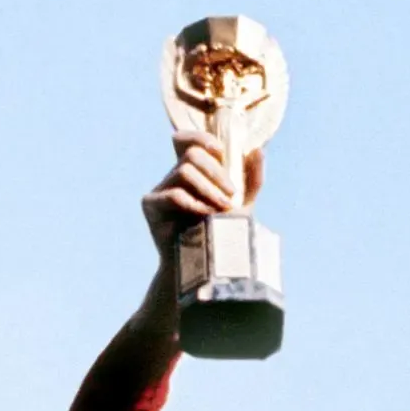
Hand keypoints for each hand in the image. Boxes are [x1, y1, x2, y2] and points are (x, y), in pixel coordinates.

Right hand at [142, 128, 263, 260]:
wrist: (205, 271)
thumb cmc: (223, 237)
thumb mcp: (242, 206)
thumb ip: (251, 179)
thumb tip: (258, 149)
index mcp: (191, 171)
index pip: (186, 140)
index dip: (202, 139)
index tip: (222, 154)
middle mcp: (172, 177)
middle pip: (191, 154)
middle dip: (216, 172)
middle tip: (232, 196)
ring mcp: (159, 189)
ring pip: (184, 172)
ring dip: (209, 189)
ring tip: (222, 209)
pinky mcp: (150, 206)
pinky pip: (174, 195)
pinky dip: (194, 204)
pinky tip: (206, 216)